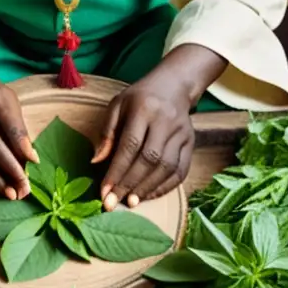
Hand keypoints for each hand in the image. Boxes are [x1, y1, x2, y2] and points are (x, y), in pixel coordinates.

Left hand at [91, 77, 194, 210]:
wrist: (173, 86)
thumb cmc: (139, 98)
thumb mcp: (117, 106)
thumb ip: (106, 132)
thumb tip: (96, 162)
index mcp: (144, 109)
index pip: (130, 145)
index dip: (116, 171)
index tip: (104, 191)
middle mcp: (166, 121)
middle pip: (149, 159)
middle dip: (130, 183)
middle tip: (115, 202)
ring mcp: (182, 133)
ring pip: (166, 167)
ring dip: (147, 188)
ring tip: (131, 202)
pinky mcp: (191, 143)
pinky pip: (181, 170)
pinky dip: (165, 187)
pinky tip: (149, 195)